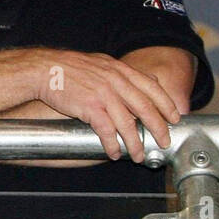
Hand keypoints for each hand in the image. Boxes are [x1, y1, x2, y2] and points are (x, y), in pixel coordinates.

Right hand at [33, 49, 180, 161]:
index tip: (174, 117)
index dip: (166, 103)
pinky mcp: (89, 107)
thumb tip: (138, 80)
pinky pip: (106, 130)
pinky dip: (112, 144)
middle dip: (158, 128)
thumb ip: (118, 73)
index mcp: (119, 70)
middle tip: (163, 142)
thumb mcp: (99, 63)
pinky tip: (114, 152)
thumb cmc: (67, 67)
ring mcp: (103, 94)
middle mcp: (115, 81)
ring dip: (135, 143)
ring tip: (139, 155)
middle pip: (145, 107)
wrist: (43, 69)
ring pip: (128, 123)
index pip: (151, 87)